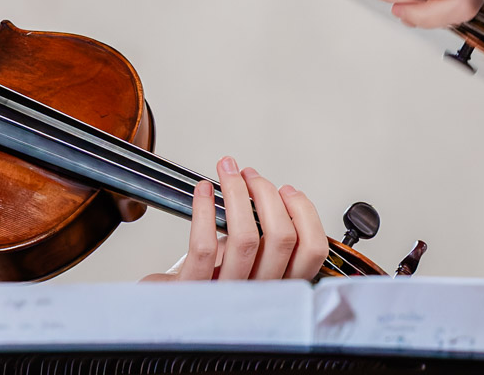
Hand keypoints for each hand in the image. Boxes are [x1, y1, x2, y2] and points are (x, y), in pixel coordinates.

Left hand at [142, 157, 326, 281]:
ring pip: (245, 239)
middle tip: (250, 176)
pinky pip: (204, 246)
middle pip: (282, 239)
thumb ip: (264, 239)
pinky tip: (204, 191)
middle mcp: (258, 293)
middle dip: (267, 194)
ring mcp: (227, 295)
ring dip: (237, 194)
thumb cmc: (209, 281)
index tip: (287, 190)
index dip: (305, 213)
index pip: (313, 251)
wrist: (170, 309)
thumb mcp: (247, 261)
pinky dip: (204, 210)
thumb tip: (270, 194)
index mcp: (278, 285)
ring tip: (228, 174)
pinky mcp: (193, 289)